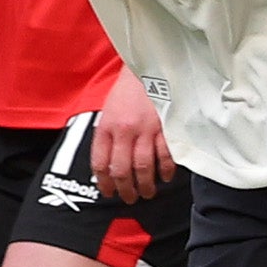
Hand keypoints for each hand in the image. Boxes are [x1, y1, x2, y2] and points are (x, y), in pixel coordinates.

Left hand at [90, 69, 173, 203]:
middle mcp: (124, 131)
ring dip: (145, 186)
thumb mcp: (109, 111)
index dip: (103, 183)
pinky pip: (165, 156)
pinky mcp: (165, 128)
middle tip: (129, 198)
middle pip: (121, 170)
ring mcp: (146, 130)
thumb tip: (108, 165)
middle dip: (125, 190)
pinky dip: (165, 171)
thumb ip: (108, 136)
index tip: (108, 192)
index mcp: (107, 127)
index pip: (100, 163)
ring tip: (147, 193)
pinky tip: (165, 177)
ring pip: (143, 168)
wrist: (150, 68)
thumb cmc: (128, 91)